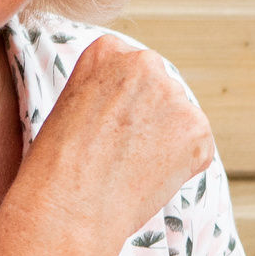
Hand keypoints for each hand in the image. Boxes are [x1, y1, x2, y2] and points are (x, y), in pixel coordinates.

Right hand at [18, 35, 214, 242]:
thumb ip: (108, 93)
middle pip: (159, 91)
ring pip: (180, 120)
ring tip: (130, 169)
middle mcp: (144, 62)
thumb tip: (138, 110)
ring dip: (165, 143)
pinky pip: (197, 148)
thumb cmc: (56, 166)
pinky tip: (149, 179)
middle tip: (121, 154)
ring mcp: (174, 94)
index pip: (131, 71)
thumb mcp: (71, 106)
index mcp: (107, 50)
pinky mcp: (197, 128)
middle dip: (149, 120)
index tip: (106, 128)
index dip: (121, 106)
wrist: (68, 205)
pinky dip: (181, 168)